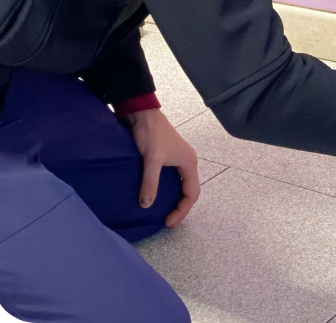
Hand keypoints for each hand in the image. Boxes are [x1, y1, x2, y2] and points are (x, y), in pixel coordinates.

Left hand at [126, 108, 200, 227]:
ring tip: (163, 211)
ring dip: (175, 199)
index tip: (168, 222)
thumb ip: (150, 183)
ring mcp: (177, 159)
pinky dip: (168, 191)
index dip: (182, 210)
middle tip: (167, 221)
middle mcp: (187, 162)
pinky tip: (156, 196)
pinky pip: (172, 179)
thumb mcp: (151, 159)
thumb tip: (146, 205)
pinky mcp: (166, 157)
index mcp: (189, 162)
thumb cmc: (151, 134)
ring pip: (181, 185)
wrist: (142, 113)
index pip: (192, 193)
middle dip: (180, 207)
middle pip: (189, 191)